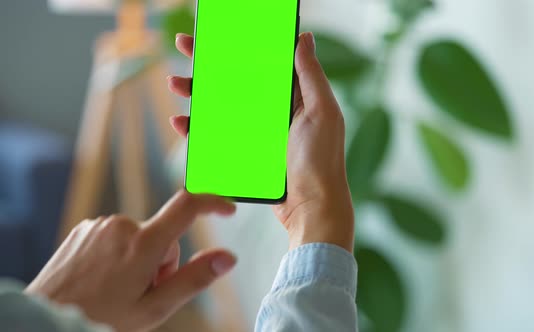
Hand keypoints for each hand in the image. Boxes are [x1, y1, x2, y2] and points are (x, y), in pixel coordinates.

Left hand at [26, 191, 236, 331]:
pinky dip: (118, 255)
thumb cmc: (101, 319)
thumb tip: (228, 258)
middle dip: (162, 261)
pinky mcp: (85, 229)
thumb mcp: (154, 308)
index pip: (187, 206)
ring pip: (140, 238)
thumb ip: (194, 279)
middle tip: (142, 291)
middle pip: (163, 235)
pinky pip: (117, 237)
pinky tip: (102, 279)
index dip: (213, 203)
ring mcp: (100, 226)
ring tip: (118, 288)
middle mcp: (121, 226)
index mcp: (143, 244)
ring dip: (139, 259)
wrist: (46, 320)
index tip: (228, 210)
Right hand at [169, 32, 353, 251]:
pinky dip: (196, 128)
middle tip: (183, 46)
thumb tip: (304, 38)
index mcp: (291, 96)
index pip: (260, 62)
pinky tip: (181, 122)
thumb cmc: (321, 160)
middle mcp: (271, 110)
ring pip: (220, 106)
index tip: (216, 33)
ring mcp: (256, 133)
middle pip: (234, 80)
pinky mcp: (244, 153)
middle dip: (208, 63)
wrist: (311, 207)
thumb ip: (310, 75)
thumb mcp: (321, 112)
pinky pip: (215, 136)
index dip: (237, 46)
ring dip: (196, 93)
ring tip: (176, 84)